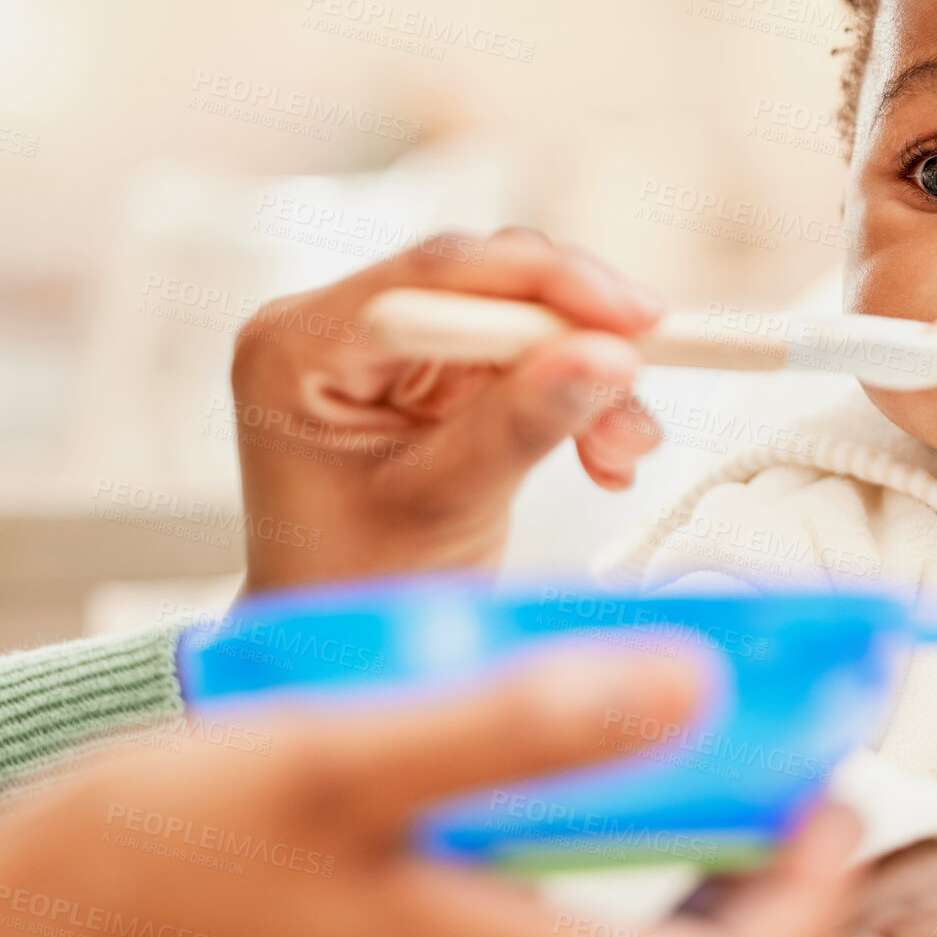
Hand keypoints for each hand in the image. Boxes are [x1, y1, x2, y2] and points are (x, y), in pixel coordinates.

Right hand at [0, 651, 860, 936]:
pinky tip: (563, 764)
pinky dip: (594, 850)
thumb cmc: (162, 864)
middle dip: (759, 880)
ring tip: (697, 749)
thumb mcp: (344, 764)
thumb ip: (517, 726)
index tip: (834, 805)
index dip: (803, 902)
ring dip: (683, 860)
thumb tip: (676, 687)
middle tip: (782, 772)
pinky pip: (547, 916)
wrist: (29, 936)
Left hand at [231, 227, 666, 590]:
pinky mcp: (432, 379)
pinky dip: (573, 400)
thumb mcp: (441, 505)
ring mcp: (389, 354)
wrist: (343, 660)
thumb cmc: (350, 590)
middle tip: (638, 383)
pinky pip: (525, 361)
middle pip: (486, 288)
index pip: (436, 276)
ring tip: (621, 451)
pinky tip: (601, 453)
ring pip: (519, 324)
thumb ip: (521, 424)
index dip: (544, 284)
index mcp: (298, 347)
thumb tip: (604, 356)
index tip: (628, 316)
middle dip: (574, 340)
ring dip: (585, 378)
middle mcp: (339, 331)